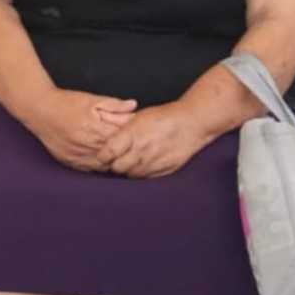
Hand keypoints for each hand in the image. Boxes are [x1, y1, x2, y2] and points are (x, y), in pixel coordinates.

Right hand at [24, 89, 136, 171]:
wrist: (39, 109)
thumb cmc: (66, 103)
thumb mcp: (91, 99)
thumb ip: (114, 104)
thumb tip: (134, 106)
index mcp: (94, 129)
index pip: (122, 140)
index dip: (131, 138)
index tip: (136, 134)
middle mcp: (86, 145)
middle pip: (115, 155)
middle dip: (124, 151)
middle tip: (130, 146)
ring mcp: (77, 156)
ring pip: (104, 166)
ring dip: (112, 160)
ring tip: (117, 152)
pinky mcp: (70, 162)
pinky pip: (91, 169)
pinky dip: (99, 164)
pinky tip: (101, 156)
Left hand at [95, 103, 209, 177]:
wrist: (191, 123)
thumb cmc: (163, 117)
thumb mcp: (138, 116)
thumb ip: (120, 125)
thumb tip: (102, 126)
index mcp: (132, 135)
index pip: (107, 153)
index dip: (102, 156)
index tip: (103, 155)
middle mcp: (141, 150)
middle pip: (117, 168)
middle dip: (114, 164)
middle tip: (116, 158)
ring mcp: (153, 162)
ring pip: (130, 174)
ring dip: (128, 169)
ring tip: (132, 159)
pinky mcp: (163, 170)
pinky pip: (145, 177)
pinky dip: (141, 172)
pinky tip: (144, 163)